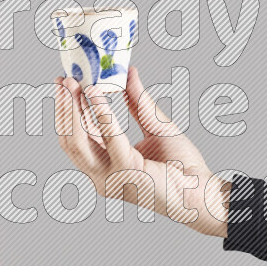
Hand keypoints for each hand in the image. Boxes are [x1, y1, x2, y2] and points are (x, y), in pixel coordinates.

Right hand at [54, 67, 228, 236]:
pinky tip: (96, 93)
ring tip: (74, 84)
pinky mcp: (126, 170)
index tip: (65, 85)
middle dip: (64, 108)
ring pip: (78, 140)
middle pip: (70, 140)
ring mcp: (111, 177)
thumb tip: (130, 74)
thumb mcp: (156, 127)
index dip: (69, 111)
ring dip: (73, 109)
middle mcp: (102, 176)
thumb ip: (139, 103)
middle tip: (64, 80)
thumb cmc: (183, 168)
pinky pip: (108, 136)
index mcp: (106, 167)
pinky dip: (100, 112)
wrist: (203, 191)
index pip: (78, 137)